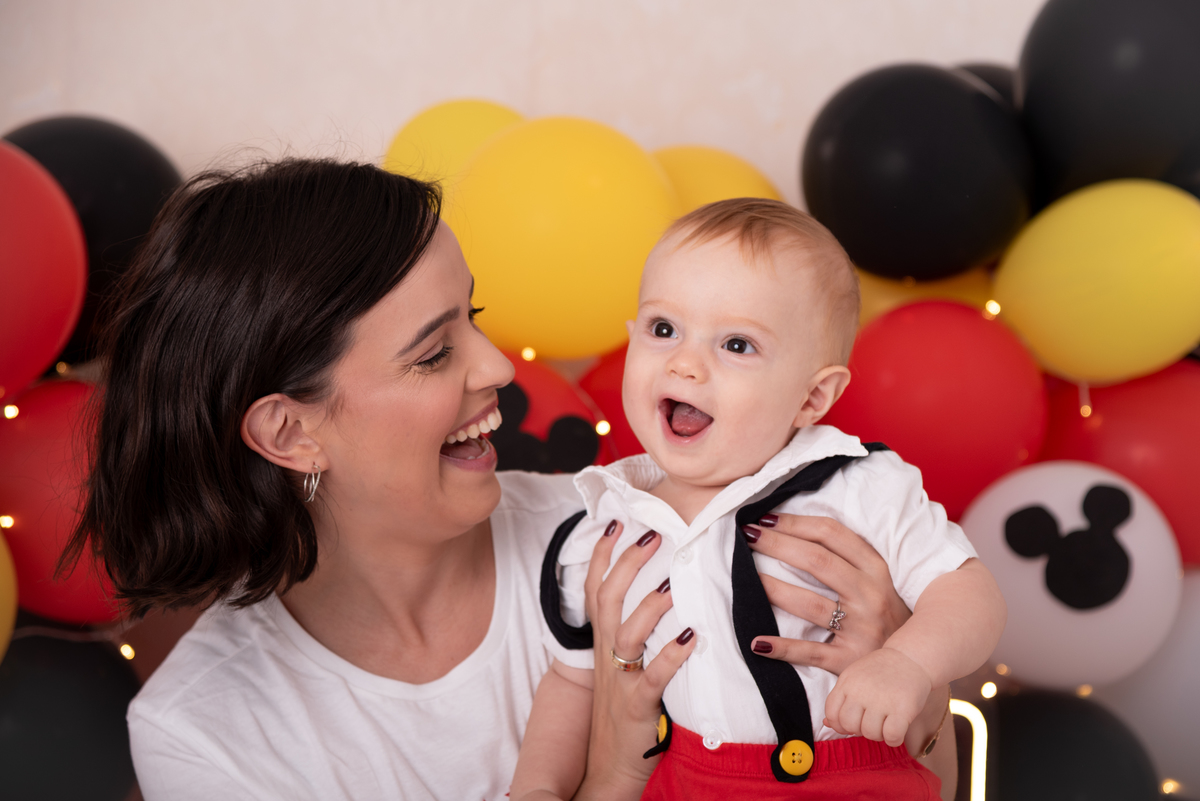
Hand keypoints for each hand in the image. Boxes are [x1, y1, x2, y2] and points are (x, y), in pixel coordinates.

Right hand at [575, 522, 695, 800]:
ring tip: (670, 584)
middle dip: (627, 564)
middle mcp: (607, 654)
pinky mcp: (637, 706)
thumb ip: (632, 631)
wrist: (608, 768)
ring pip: (626, 633)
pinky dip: (670, 656)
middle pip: (607, 598)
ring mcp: (620, 679)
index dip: (602, 555)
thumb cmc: (622, 713)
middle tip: (652, 535)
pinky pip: (652, 677)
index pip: (595, 588)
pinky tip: (690, 638)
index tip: (618, 522)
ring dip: (648, 606)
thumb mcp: (621, 666)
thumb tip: (660, 592)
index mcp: (603, 641)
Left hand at [743, 514, 910, 673]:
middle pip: (817, 561)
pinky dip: (782, 648)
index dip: (796, 523)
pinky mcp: (850, 662)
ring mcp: (861, 629)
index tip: (766, 517)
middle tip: (746, 535)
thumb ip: (848, 558)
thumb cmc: (888, 616)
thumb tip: (796, 532)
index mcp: (876, 570)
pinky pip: (811, 652)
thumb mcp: (878, 581)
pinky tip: (757, 642)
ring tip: (745, 577)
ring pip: (810, 604)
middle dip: (777, 544)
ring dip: (773, 588)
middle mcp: (870, 595)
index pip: (832, 535)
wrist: (915, 666)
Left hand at [823, 647, 932, 746]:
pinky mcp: (902, 709)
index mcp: (847, 682)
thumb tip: (827, 724)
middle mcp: (860, 691)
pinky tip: (898, 730)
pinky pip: (891, 737)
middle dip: (860, 730)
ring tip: (886, 723)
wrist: (911, 657)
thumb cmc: (882, 671)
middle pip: (849, 725)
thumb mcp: (855, 678)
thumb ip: (841, 699)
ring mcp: (881, 700)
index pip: (831, 713)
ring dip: (879, 735)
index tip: (854, 721)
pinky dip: (894, 739)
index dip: (840, 724)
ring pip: (870, 734)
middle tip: (872, 721)